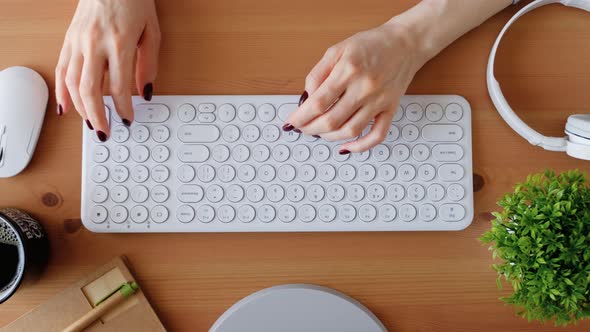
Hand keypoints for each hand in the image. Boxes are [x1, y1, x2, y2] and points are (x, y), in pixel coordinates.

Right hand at [55, 0, 160, 140]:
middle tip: (105, 132)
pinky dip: (62, 91)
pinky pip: (61, 69)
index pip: (119, 87)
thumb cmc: (133, 2)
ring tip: (91, 124)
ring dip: (81, 109)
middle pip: (91, 90)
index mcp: (120, 43)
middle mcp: (95, 44)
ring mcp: (78, 42)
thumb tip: (146, 92)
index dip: (124, 108)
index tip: (128, 119)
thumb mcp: (152, 32)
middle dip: (98, 116)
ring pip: (72, 83)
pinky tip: (66, 108)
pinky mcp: (68, 40)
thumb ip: (149, 64)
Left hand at [285, 21, 425, 152]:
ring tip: (318, 133)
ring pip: (351, 130)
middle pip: (332, 120)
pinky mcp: (390, 109)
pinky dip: (360, 147)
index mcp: (349, 70)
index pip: (319, 102)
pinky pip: (377, 135)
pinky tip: (346, 147)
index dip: (301, 116)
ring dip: (329, 137)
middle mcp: (365, 87)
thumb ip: (318, 74)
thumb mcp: (337, 50)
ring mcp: (379, 100)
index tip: (291, 121)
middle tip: (301, 128)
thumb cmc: (370, 45)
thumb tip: (306, 99)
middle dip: (310, 129)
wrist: (404, 43)